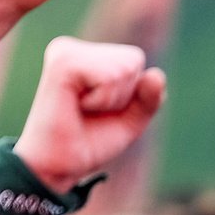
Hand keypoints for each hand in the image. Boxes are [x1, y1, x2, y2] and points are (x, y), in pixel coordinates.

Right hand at [13, 34, 166, 192]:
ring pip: (123, 69)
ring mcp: (65, 52)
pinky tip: (77, 107)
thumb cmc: (89, 141)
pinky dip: (103, 100)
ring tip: (82, 110)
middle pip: (133, 61)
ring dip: (111, 100)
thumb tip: (157, 74)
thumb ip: (150, 97)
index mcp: (84, 54)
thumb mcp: (130, 119)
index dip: (130, 93)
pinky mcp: (62, 63)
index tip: (98, 108)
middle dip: (122, 96)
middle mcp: (71, 48)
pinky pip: (109, 77)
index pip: (135, 60)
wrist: (58, 166)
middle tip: (90, 112)